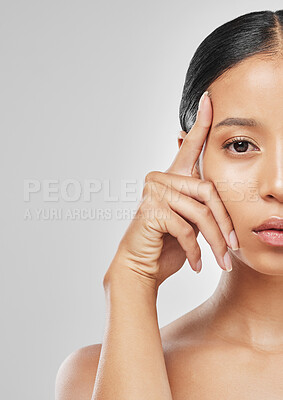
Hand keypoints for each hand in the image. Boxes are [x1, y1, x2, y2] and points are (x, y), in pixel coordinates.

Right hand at [105, 92, 238, 287]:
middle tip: (234, 246)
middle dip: (225, 222)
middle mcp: (161, 178)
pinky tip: (197, 264)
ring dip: (215, 241)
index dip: (201, 123)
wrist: (142, 266)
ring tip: (222, 259)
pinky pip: (186, 229)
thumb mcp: (190, 220)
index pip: (190, 146)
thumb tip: (216, 194)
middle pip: (208, 191)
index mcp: (172, 177)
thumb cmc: (168, 243)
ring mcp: (154, 192)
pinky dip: (196, 250)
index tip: (210, 98)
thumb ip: (200, 201)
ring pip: (200, 212)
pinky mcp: (152, 210)